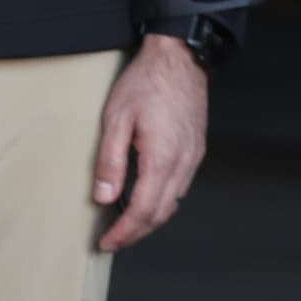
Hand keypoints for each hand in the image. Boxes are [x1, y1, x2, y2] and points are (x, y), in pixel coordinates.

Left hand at [91, 34, 209, 248]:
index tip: (106, 243)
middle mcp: (183, 163)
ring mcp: (193, 158)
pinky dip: (162, 202)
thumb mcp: (116, 119)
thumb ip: (110, 161)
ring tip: (126, 226)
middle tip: (113, 241)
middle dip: (136, 233)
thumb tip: (104, 197)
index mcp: (162, 158)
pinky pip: (180, 187)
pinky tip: (147, 199)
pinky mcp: (196, 150)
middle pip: (160, 213)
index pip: (142, 210)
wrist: (180, 58)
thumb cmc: (147, 82)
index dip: (124, 232)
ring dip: (150, 220)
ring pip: (172, 203)